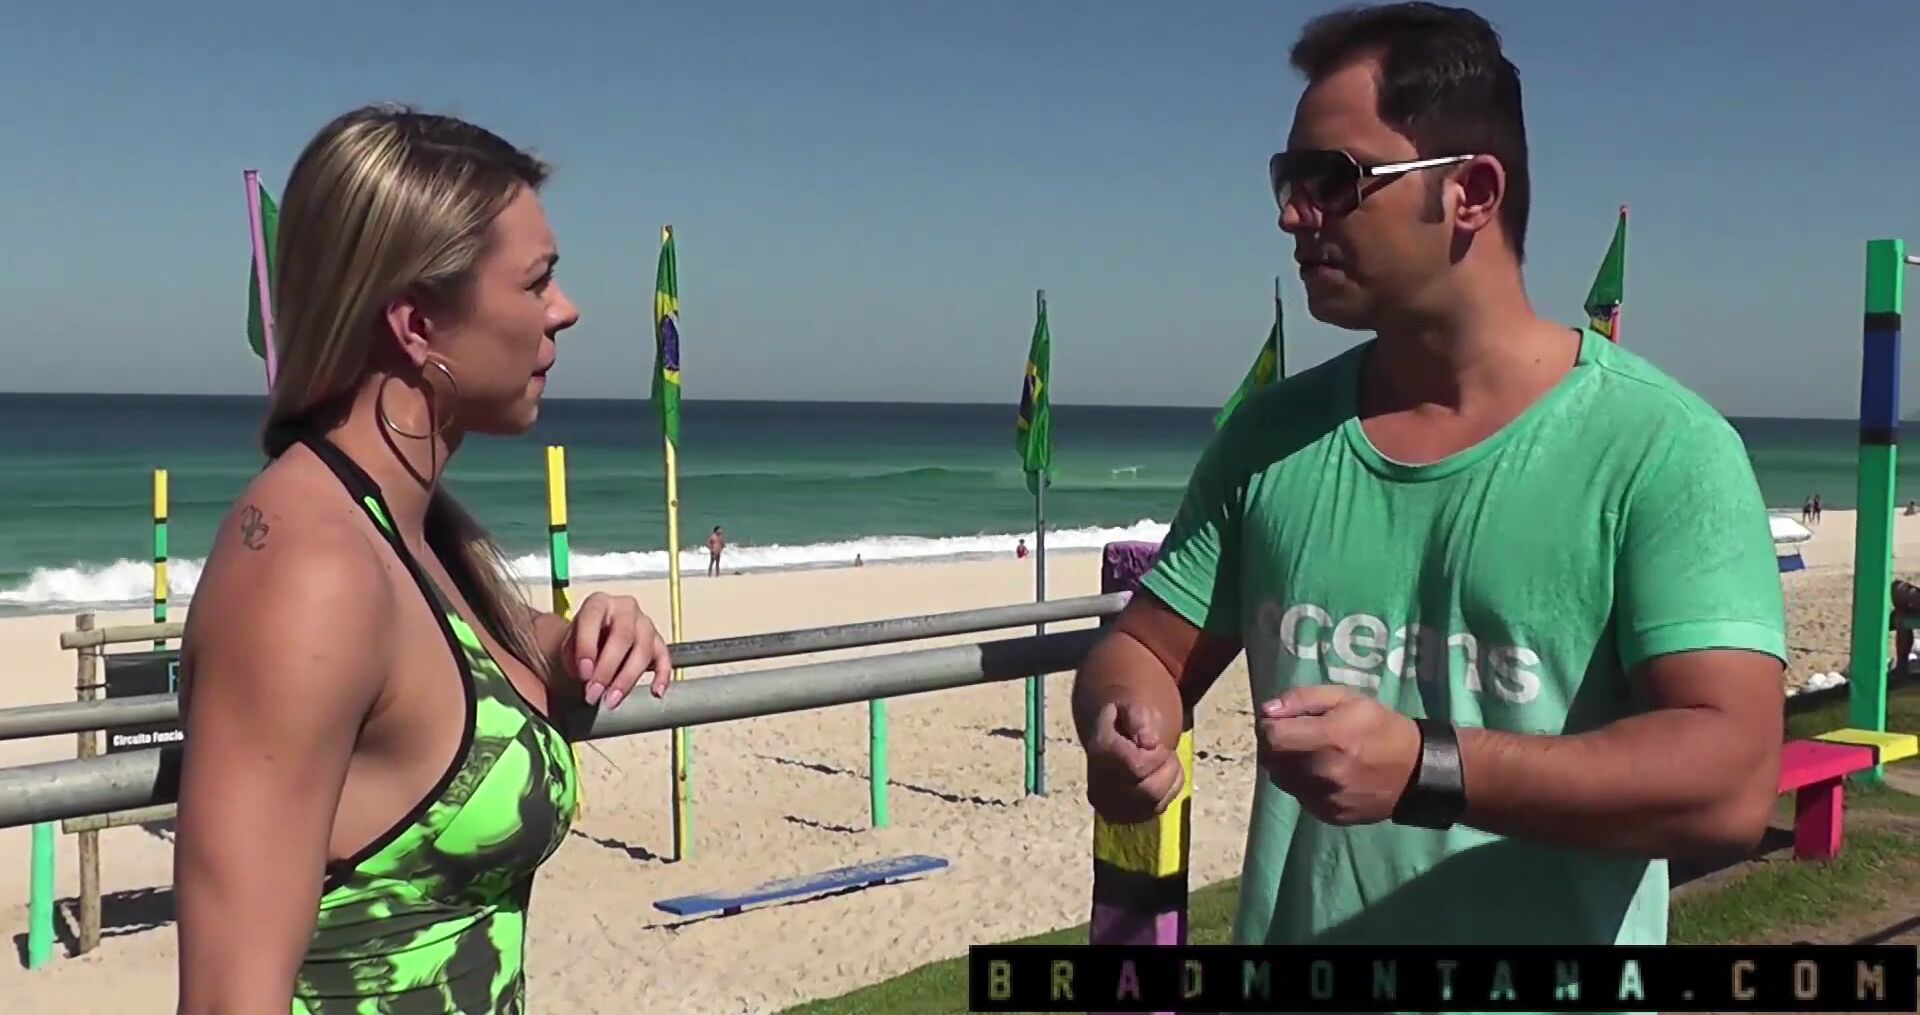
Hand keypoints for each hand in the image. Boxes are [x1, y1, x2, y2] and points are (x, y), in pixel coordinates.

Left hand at [563, 593, 672, 709]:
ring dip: (628, 679)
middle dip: (608, 669)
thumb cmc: (579, 643)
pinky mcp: (657, 641)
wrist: (590, 644)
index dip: (587, 647)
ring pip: (643, 650)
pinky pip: (664, 658)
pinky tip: (655, 692)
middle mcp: (624, 609)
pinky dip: (662, 676)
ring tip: (612, 700)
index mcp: (598, 603)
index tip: (583, 674)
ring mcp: (644, 624)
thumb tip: (589, 676)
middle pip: (623, 636)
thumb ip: (575, 658)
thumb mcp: (566, 646)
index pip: (593, 619)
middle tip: (594, 693)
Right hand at [1082, 700, 1185, 823]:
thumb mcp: (1131, 703)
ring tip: (1160, 759)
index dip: (1158, 754)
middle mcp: (1099, 786)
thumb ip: (1140, 717)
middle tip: (1163, 749)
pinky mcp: (1122, 816)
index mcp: (1100, 754)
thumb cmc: (1122, 715)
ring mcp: (1109, 806)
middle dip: (1166, 769)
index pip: (1140, 767)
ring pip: (1155, 804)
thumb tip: (1149, 741)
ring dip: (1168, 780)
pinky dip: (1166, 792)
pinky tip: (1157, 773)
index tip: (1154, 739)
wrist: (1104, 729)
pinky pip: (1156, 810)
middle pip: (1150, 791)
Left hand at [1255, 684, 1420, 825]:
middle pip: (1271, 760)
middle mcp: (1323, 773)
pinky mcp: (1329, 815)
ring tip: (1310, 754)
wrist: (1417, 772)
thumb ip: (1303, 699)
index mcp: (1329, 738)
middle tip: (1293, 736)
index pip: (1271, 737)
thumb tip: (1267, 711)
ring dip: (1286, 765)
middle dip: (1275, 745)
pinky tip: (1323, 774)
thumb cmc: (1380, 727)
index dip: (1269, 725)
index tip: (1280, 721)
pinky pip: (1300, 797)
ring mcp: (1326, 798)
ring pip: (1282, 780)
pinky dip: (1302, 784)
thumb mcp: (1347, 699)